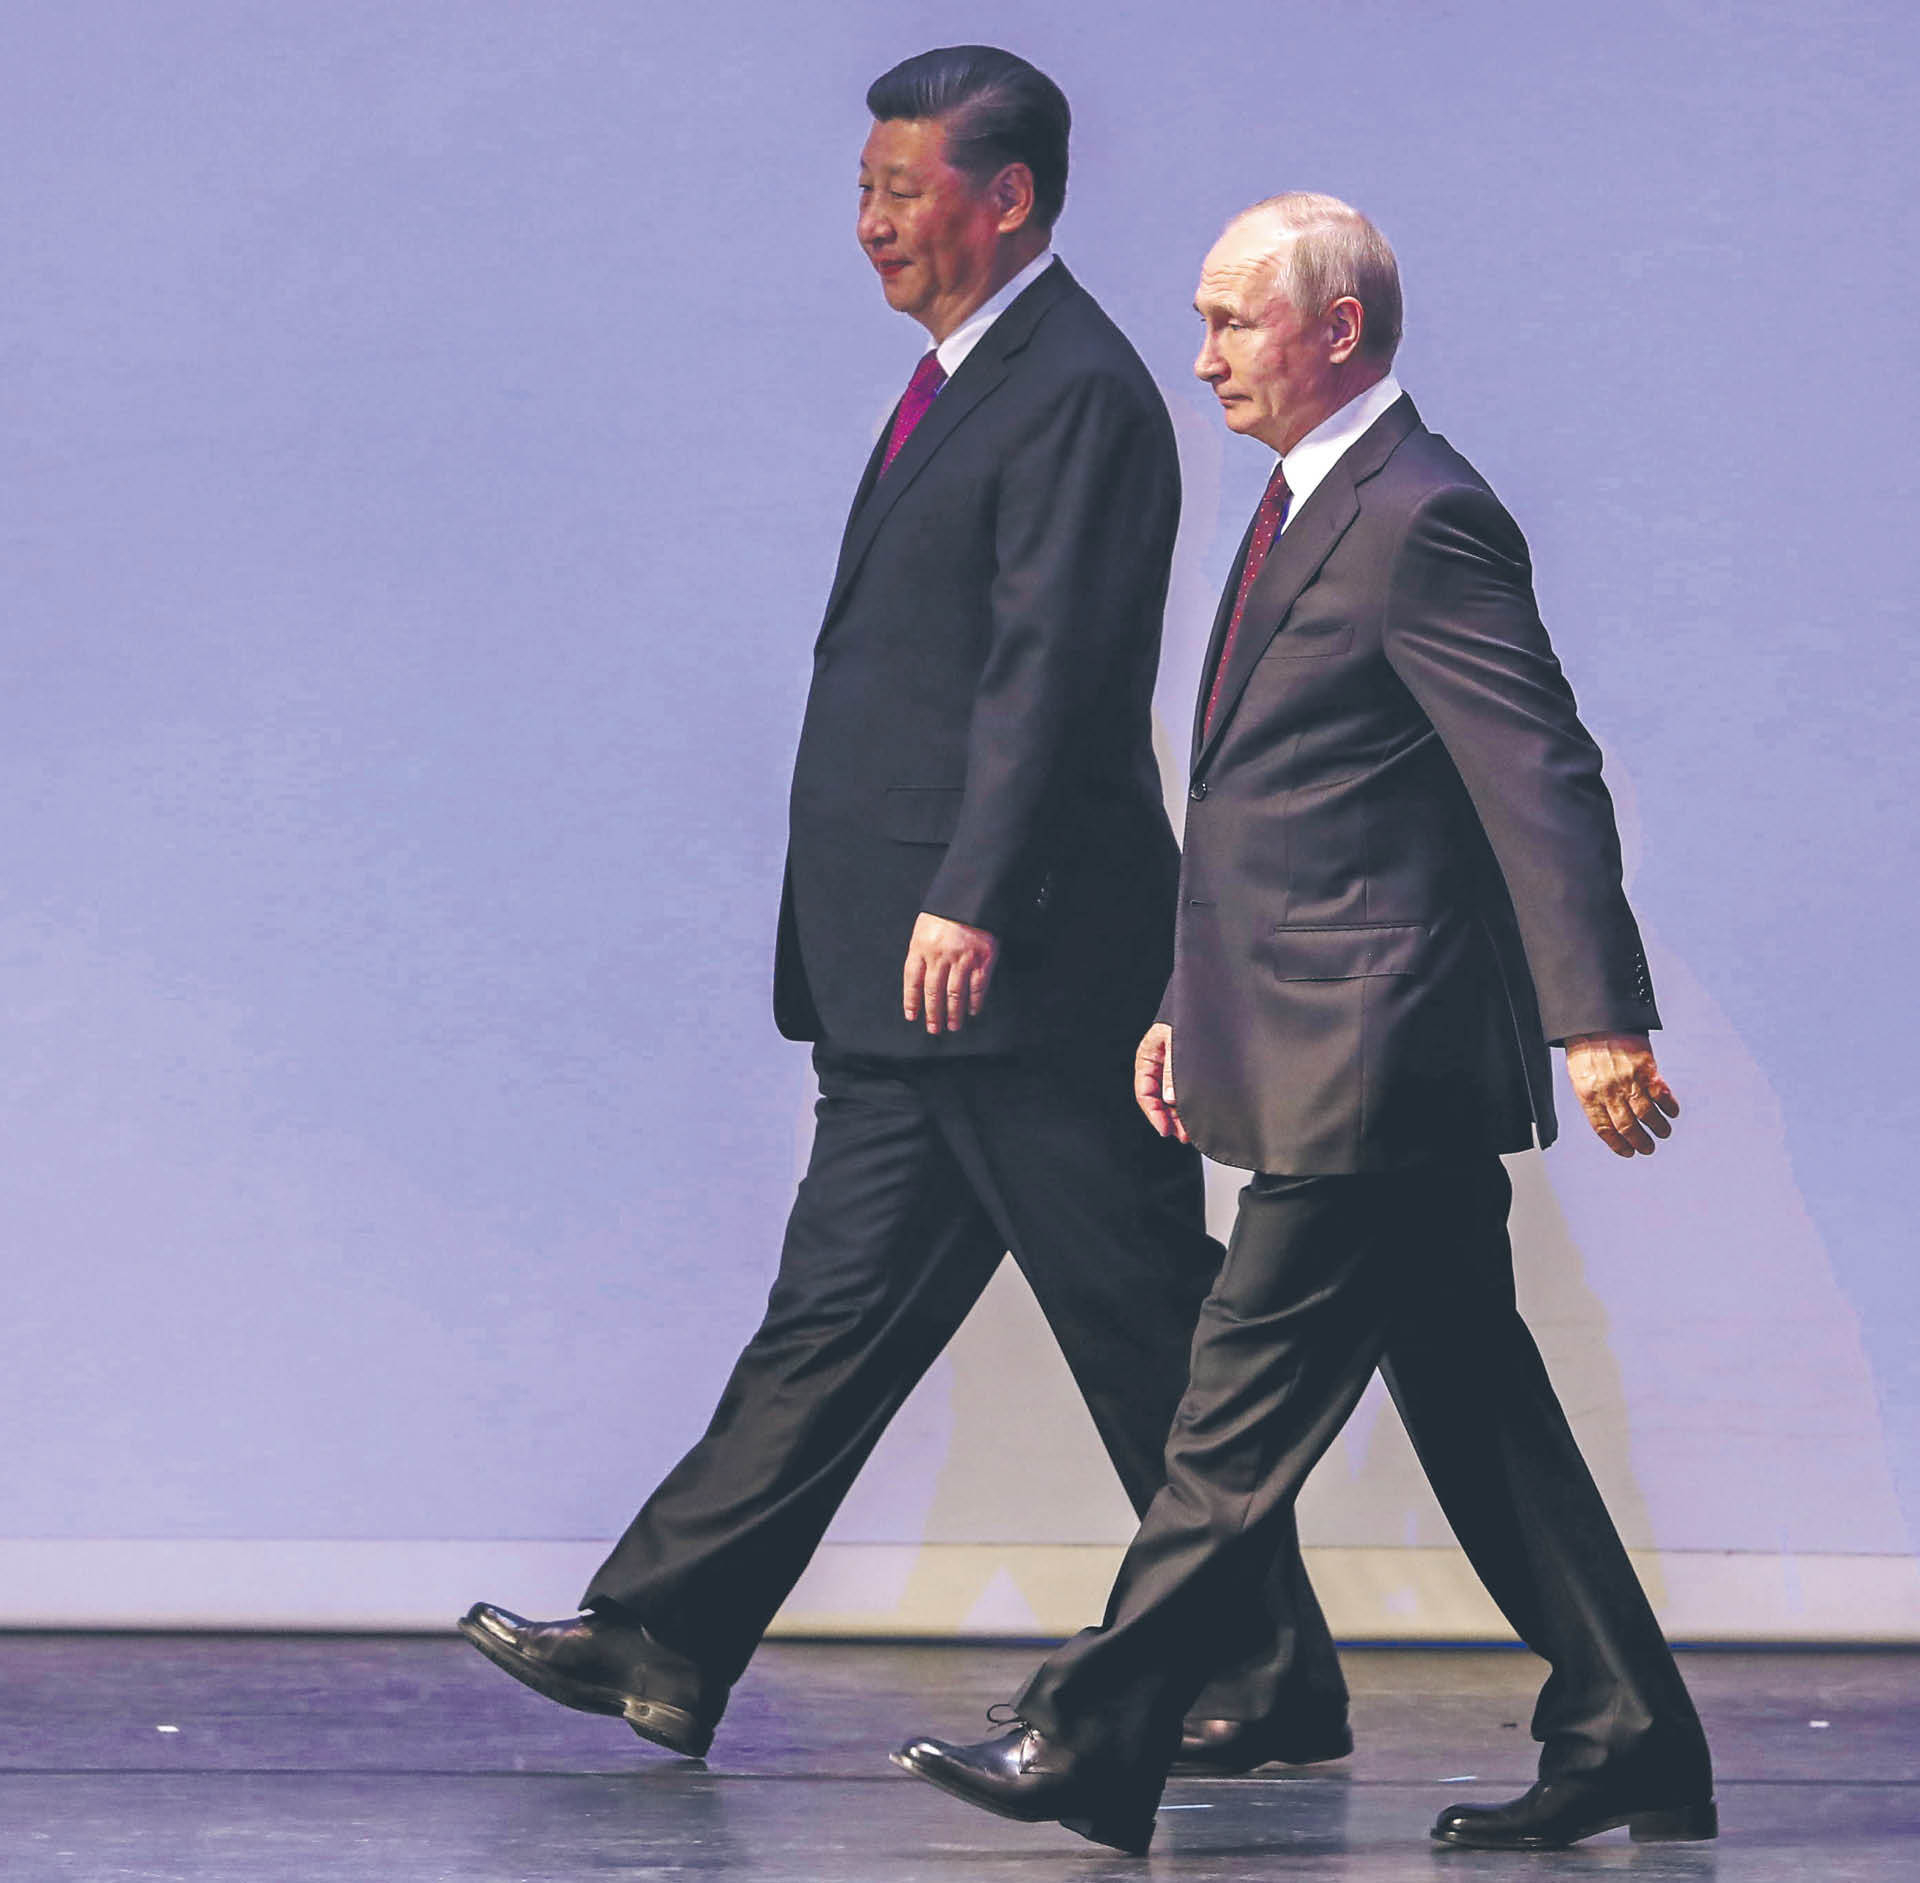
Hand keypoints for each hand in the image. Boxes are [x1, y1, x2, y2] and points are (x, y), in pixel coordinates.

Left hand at [902, 913, 998, 1034]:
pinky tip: (973, 1010)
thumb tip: (917, 978)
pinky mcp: (983, 959)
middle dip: (932, 1013)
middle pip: (933, 991)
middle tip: (933, 1029)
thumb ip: (920, 950)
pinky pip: (977, 986)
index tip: (912, 1016)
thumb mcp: (925, 927)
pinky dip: (975, 1001)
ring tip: (952, 1026)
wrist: (973, 896)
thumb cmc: (947, 911)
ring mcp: (962, 958)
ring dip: (953, 1013)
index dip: (911, 1000)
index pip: (912, 980)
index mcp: (921, 946)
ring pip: (955, 993)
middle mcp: (940, 955)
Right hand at [1135, 1023, 1189, 1141]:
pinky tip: (1196, 1115)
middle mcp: (1159, 1063)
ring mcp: (1174, 1066)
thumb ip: (1173, 1070)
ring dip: (1180, 1115)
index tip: (1165, 1129)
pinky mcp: (1190, 1068)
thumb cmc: (1191, 1014)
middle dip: (1169, 1118)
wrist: (1212, 1000)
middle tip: (1182, 1135)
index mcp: (1148, 1055)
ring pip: (1172, 1098)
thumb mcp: (1178, 1041)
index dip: (1153, 1113)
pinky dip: (1190, 1104)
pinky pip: (1185, 1091)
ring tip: (1190, 1131)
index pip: (1144, 1092)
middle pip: (1158, 1099)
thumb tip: (1169, 1099)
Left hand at [1563, 1032, 1679, 1156]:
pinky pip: (1661, 1095)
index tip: (1628, 1152)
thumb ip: (1593, 1098)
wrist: (1596, 1020)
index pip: (1604, 1129)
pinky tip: (1672, 1113)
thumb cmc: (1585, 1048)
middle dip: (1640, 1142)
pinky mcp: (1646, 1068)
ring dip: (1658, 1128)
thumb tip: (1608, 1120)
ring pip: (1647, 1114)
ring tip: (1662, 1133)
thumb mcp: (1579, 1077)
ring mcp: (1628, 1080)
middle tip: (1648, 1148)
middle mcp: (1609, 1091)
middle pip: (1627, 1126)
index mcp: (1588, 1094)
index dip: (1617, 1144)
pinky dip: (1669, 1107)